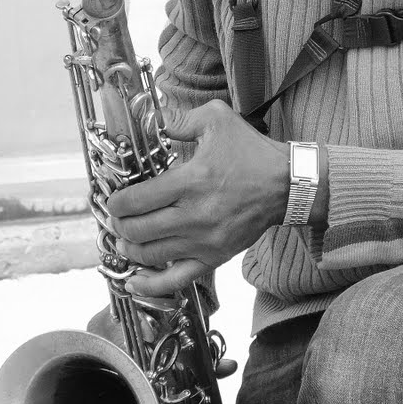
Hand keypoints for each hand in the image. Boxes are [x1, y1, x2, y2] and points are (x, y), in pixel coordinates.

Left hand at [105, 100, 287, 296]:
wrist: (286, 185)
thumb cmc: (252, 153)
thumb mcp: (217, 120)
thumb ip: (179, 119)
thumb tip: (152, 120)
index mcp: (192, 181)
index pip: (137, 200)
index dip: (118, 202)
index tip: (116, 199)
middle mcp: (194, 215)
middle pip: (138, 229)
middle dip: (120, 224)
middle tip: (120, 217)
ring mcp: (204, 241)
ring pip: (150, 255)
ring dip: (130, 247)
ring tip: (126, 238)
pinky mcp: (214, 257)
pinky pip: (175, 280)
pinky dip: (150, 284)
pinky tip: (134, 281)